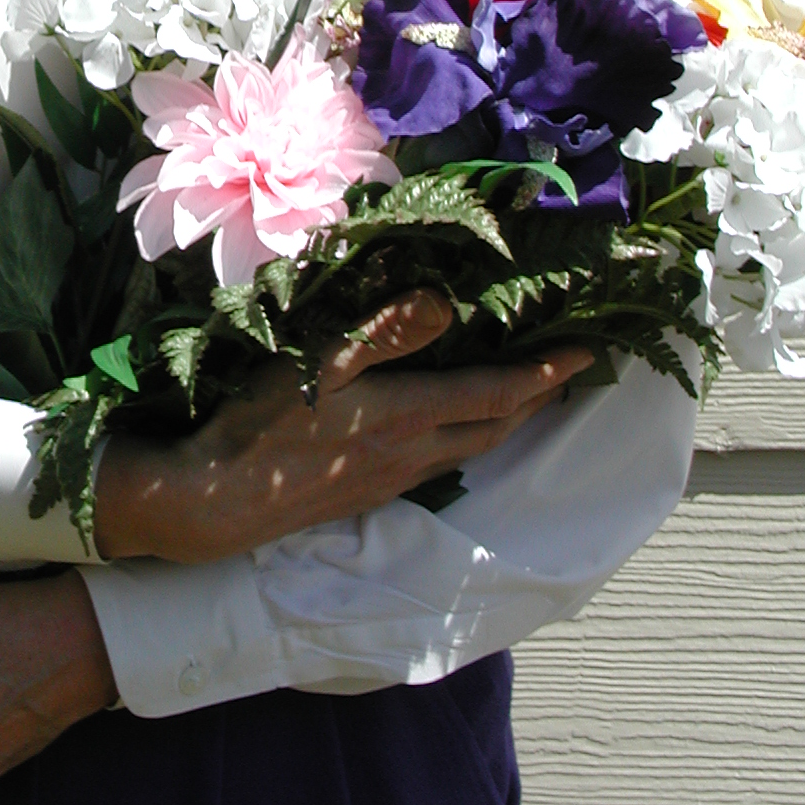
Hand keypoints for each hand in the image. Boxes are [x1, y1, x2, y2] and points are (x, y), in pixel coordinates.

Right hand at [94, 292, 593, 563]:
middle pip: (496, 427)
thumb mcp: (319, 364)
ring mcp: (391, 480)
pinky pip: (439, 464)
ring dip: (505, 421)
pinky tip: (450, 429)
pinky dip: (465, 438)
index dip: (546, 373)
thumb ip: (384, 332)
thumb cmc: (262, 425)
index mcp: (408, 417)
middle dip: (538, 399)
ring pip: (469, 449)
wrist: (217, 502)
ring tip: (523, 395)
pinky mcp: (368, 494)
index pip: (498, 394)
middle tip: (567, 371)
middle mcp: (412, 454)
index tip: (587, 353)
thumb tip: (445, 301)